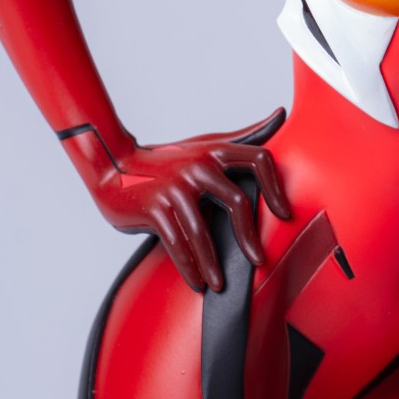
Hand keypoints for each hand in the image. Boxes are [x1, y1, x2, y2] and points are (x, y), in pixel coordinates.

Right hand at [84, 112, 289, 293]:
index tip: (285, 214)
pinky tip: (196, 282)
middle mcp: (198, 165)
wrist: (113, 165)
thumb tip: (281, 115)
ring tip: (220, 284)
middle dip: (249, 237)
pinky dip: (188, 267)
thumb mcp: (208, 144)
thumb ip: (246, 136)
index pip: (259, 159)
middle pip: (236, 202)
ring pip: (202, 232)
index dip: (276, 186)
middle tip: (258, 260)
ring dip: (213, 264)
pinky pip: (176, 242)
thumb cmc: (169, 159)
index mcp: (216, 150)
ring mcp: (175, 186)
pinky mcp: (154, 207)